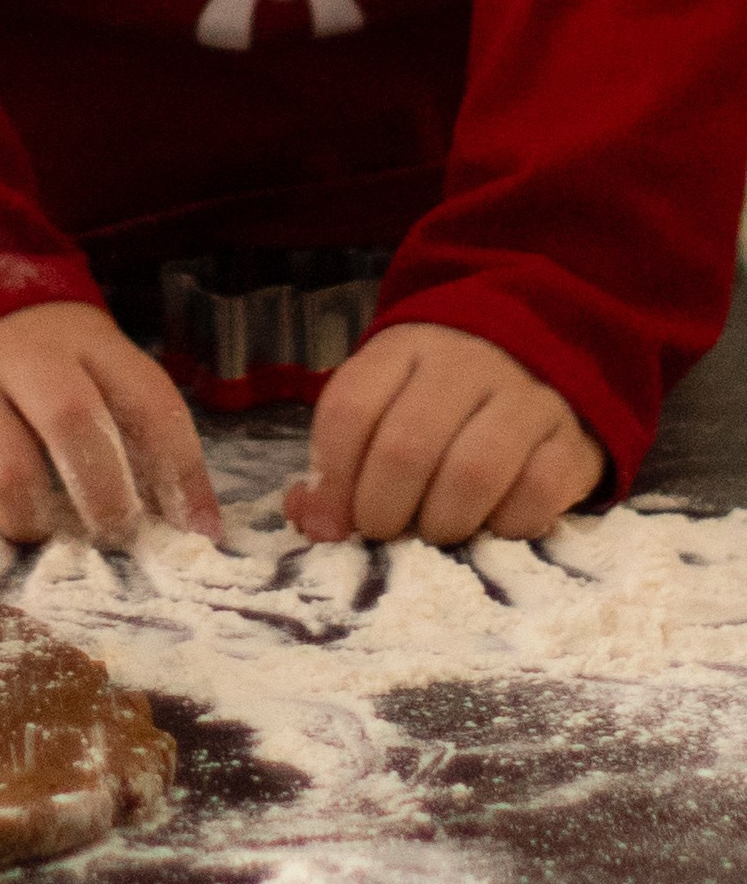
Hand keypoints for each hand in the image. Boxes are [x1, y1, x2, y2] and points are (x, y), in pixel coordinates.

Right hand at [0, 302, 222, 547]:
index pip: (149, 401)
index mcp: (89, 342)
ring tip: (41, 533)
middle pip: (73, 421)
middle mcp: (27, 358)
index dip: (182, 472)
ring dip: (31, 516)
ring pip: (2, 465)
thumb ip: (141, 432)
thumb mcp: (104, 368)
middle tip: (116, 533)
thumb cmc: (55, 361)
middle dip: (103, 492)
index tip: (199, 530)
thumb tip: (196, 528)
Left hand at [286, 322, 603, 543]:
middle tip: (381, 533)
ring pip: (473, 472)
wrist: (539, 365)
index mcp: (403, 350)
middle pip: (406, 446)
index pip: (350, 409)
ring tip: (432, 534)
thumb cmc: (438, 402)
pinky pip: (535, 494)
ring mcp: (526, 399)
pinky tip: (489, 527)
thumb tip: (312, 522)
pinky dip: (504, 526)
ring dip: (441, 522)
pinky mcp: (572, 439)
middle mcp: (465, 365)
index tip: (329, 520)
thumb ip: (339, 462)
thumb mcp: (382, 408)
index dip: (331, 476)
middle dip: (381, 508)